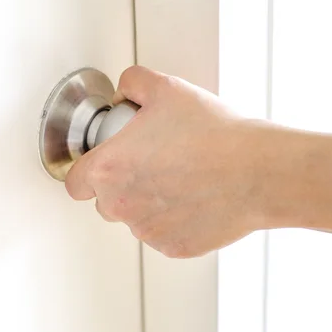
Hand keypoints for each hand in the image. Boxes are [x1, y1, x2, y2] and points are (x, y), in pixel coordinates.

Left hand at [65, 66, 269, 257]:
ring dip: (148, 204)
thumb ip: (133, 83)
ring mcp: (147, 231)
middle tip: (152, 165)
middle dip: (121, 186)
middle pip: (105, 202)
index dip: (86, 172)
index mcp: (109, 169)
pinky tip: (196, 199)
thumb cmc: (213, 133)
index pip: (75, 183)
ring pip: (136, 219)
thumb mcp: (167, 89)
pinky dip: (174, 221)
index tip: (102, 165)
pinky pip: (164, 234)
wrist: (257, 171)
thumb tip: (124, 92)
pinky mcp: (173, 247)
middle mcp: (121, 206)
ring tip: (181, 179)